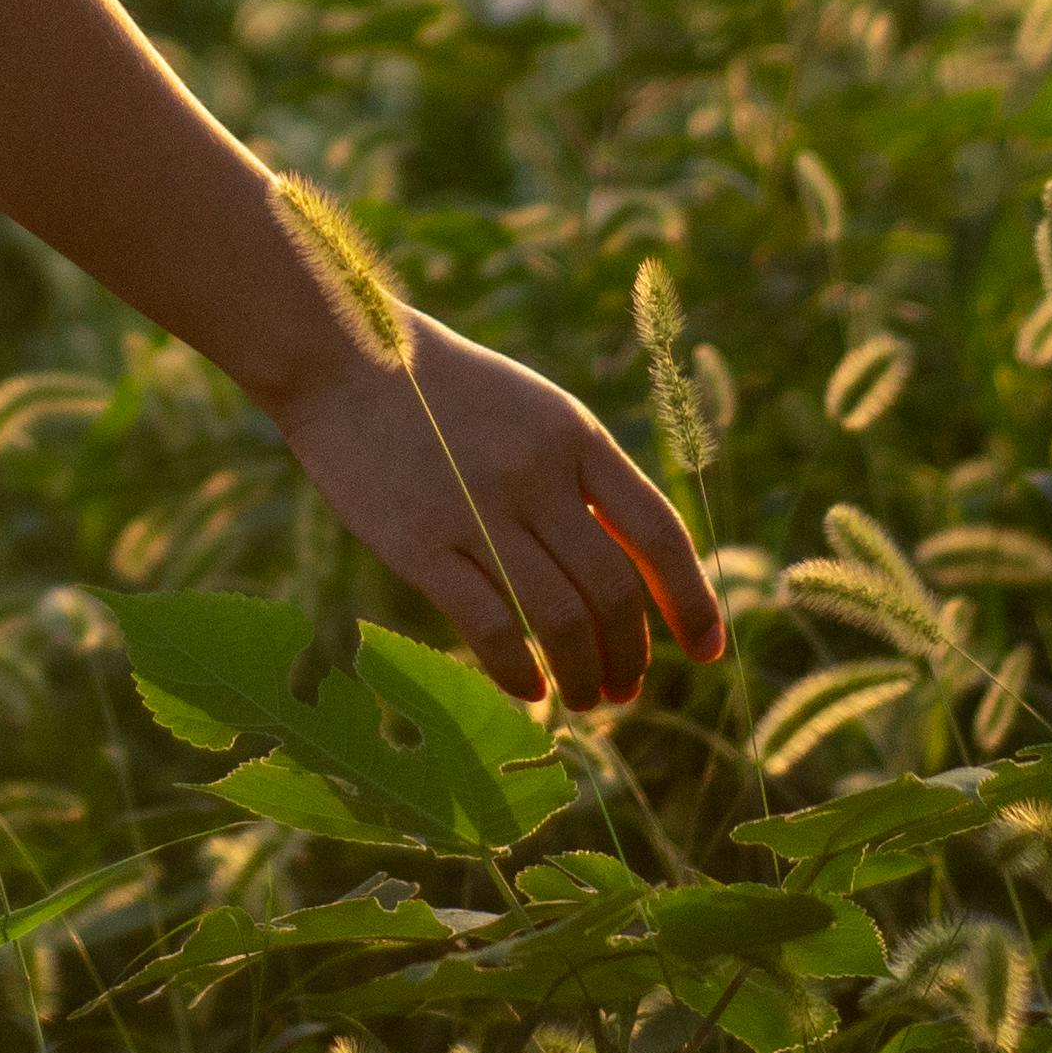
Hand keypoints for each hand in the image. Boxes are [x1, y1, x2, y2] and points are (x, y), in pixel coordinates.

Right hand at [268, 318, 722, 712]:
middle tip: (628, 689)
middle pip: (612, 589)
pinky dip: (518, 672)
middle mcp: (536, 474)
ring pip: (559, 620)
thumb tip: (630, 567)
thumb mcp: (535, 411)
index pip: (658, 531)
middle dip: (631, 653)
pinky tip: (529, 689)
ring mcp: (476, 510)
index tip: (708, 648)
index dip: (693, 598)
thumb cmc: (445, 390)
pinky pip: (487, 627)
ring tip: (587, 699)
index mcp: (575, 435)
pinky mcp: (418, 544)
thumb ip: (582, 478)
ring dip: (584, 674)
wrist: (342, 353)